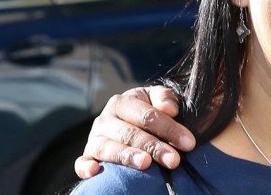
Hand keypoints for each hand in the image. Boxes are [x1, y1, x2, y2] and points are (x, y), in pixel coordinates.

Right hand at [74, 86, 195, 178]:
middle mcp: (105, 119)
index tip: (189, 143)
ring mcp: (94, 138)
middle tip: (174, 160)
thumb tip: (169, 108)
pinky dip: (86, 167)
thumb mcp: (160, 99)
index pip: (147, 115)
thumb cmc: (151, 111)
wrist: (134, 121)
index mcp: (123, 101)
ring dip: (126, 156)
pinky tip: (95, 172)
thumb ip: (166, 98)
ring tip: (145, 164)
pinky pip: (81, 162)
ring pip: (108, 148)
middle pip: (130, 133)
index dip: (169, 128)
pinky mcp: (88, 155)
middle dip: (153, 147)